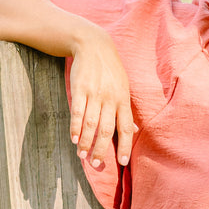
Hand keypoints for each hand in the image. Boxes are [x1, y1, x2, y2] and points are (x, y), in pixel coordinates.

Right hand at [69, 25, 136, 166]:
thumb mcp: (124, 87)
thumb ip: (126, 111)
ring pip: (91, 123)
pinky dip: (75, 126)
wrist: (93, 45)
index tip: (122, 161)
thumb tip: (135, 130)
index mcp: (123, 100)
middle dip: (101, 149)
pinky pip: (77, 111)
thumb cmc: (111, 70)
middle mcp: (110, 99)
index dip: (124, 145)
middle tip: (96, 164)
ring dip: (86, 141)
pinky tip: (74, 139)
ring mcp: (95, 93)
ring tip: (83, 156)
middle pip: (106, 129)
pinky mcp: (80, 88)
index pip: (126, 128)